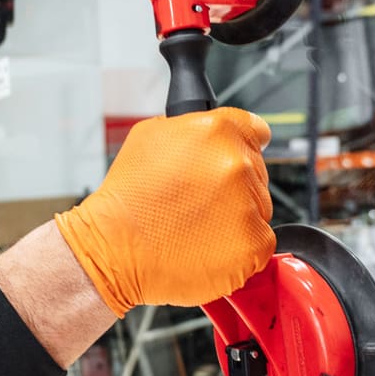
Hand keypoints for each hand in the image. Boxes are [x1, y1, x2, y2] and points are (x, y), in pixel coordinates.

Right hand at [54, 108, 274, 316]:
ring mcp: (248, 207)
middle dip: (232, 185)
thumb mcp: (150, 136)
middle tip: (196, 201)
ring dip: (236, 216)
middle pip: (256, 172)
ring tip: (197, 226)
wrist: (114, 249)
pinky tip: (207, 246)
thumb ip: (193, 126)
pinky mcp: (253, 245)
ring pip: (258, 208)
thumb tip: (216, 130)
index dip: (242, 145)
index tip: (233, 157)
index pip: (255, 131)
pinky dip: (239, 247)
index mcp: (217, 131)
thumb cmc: (127, 198)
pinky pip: (259, 242)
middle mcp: (237, 165)